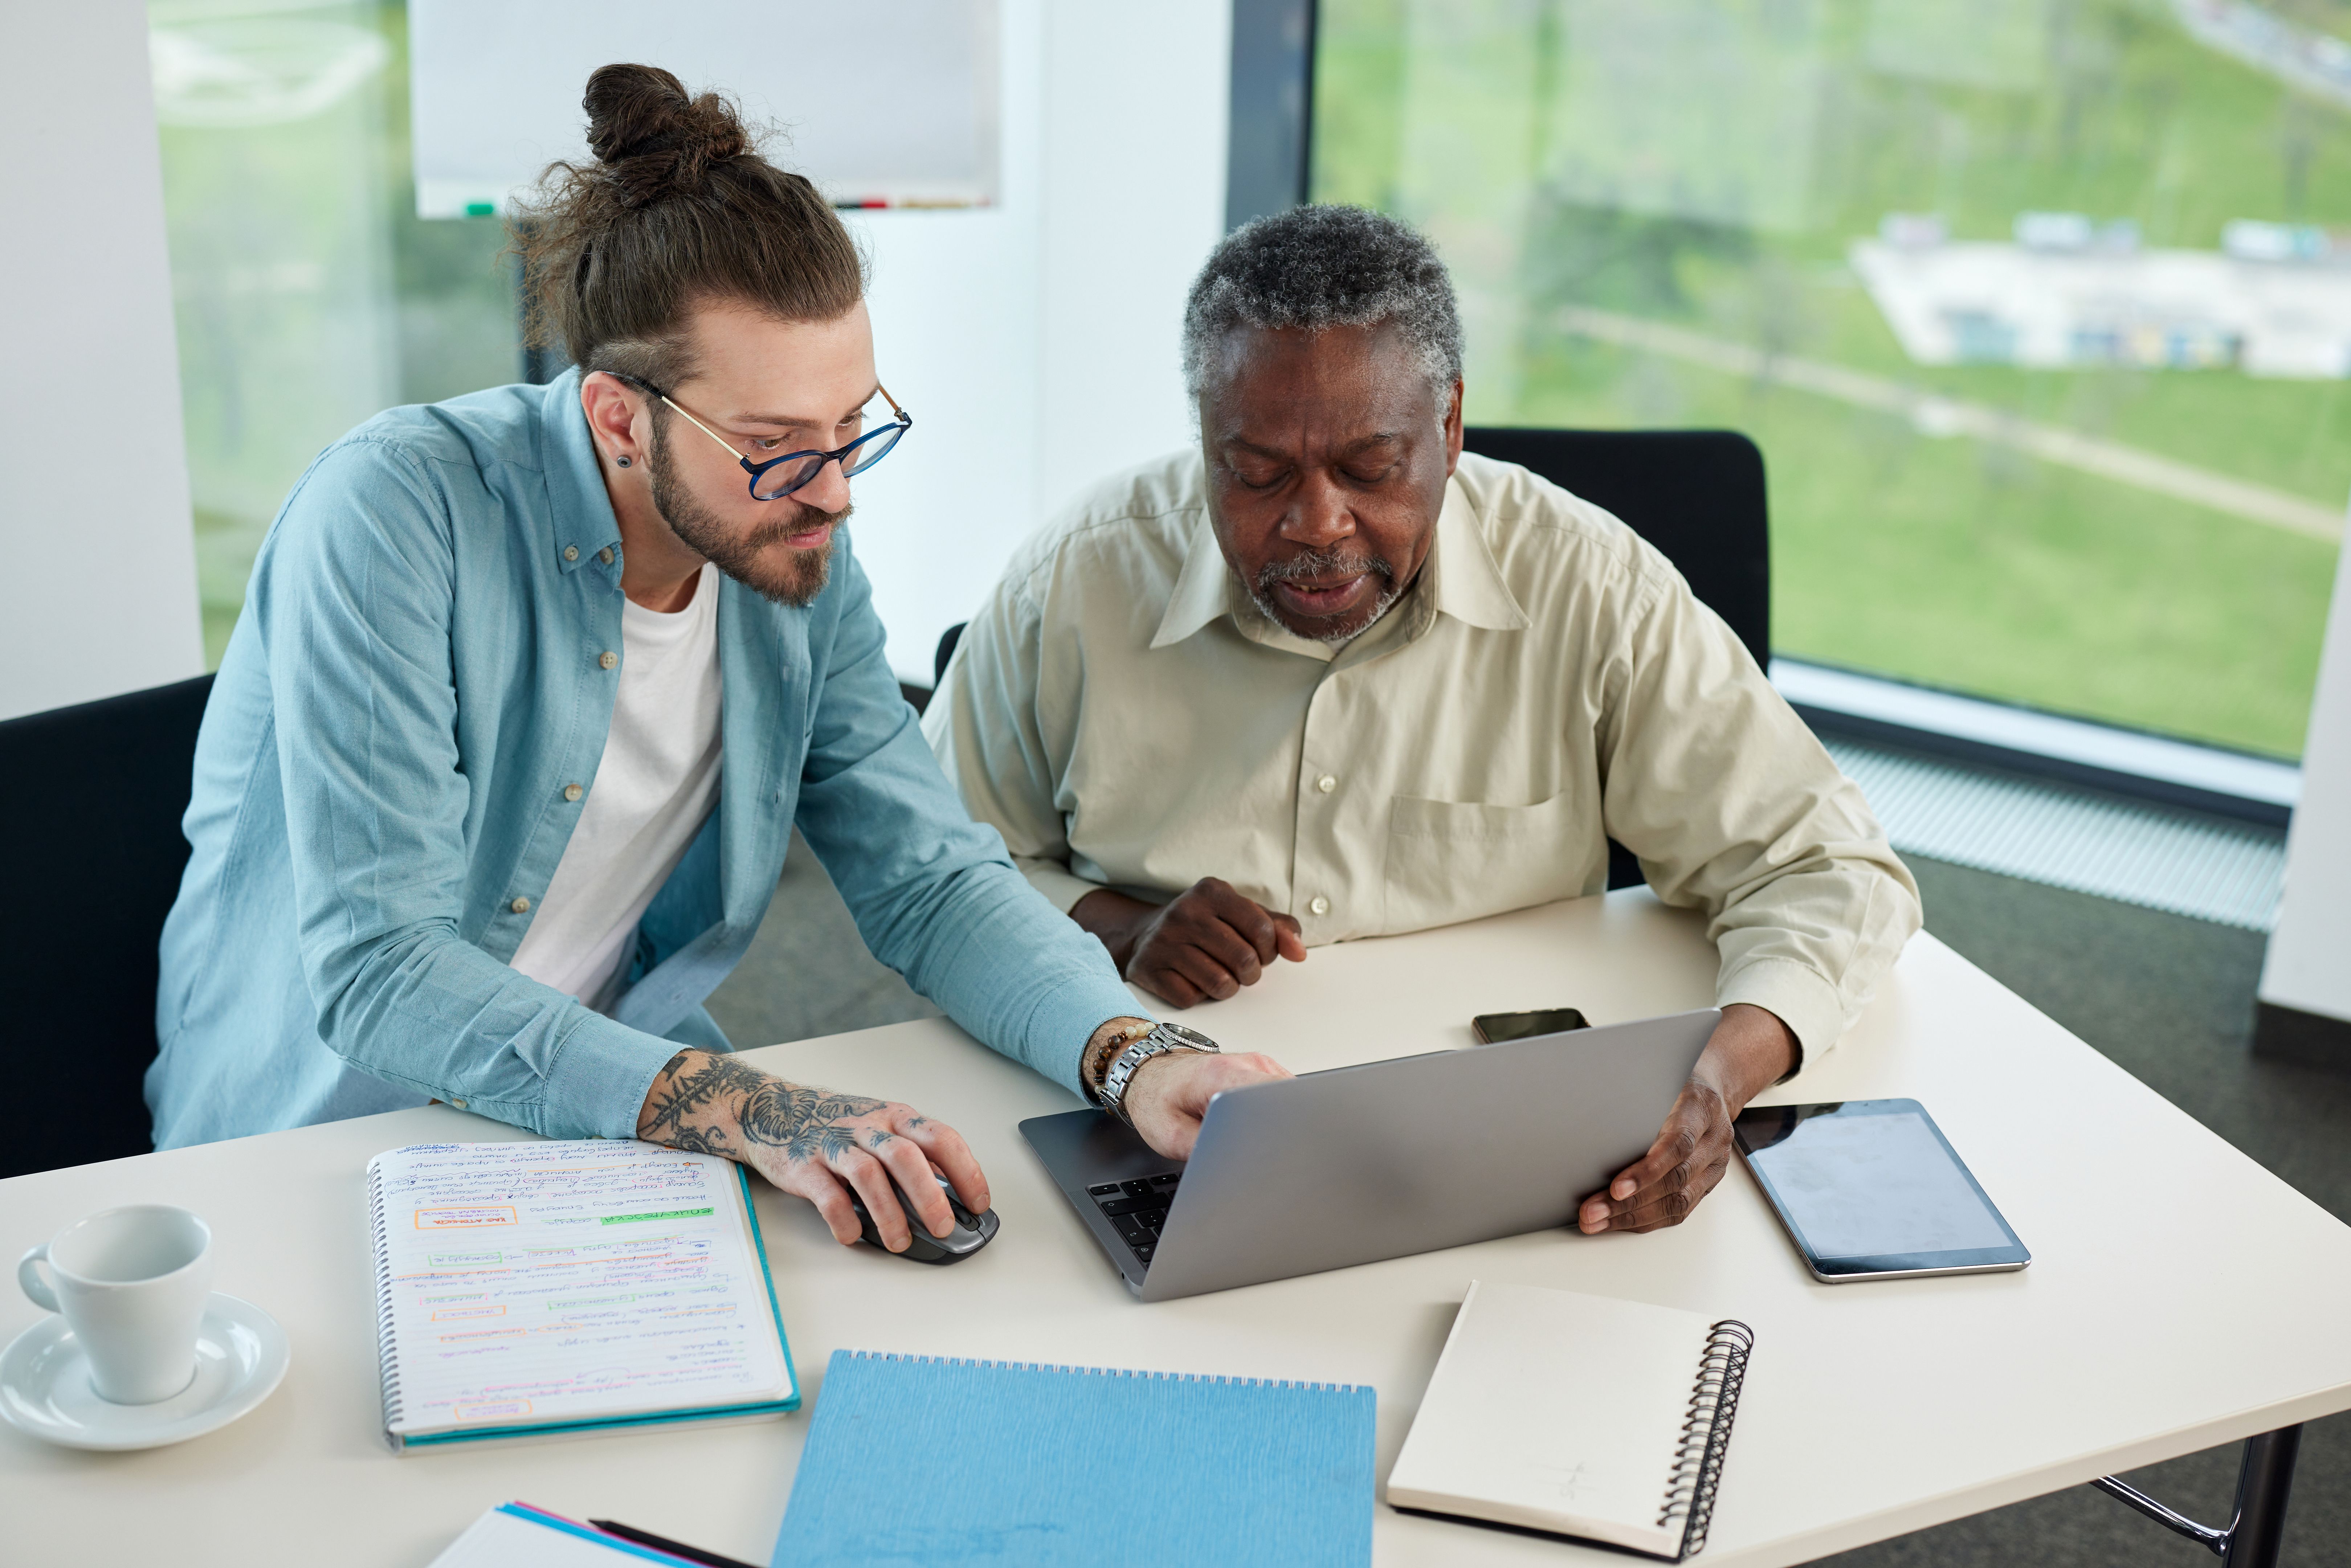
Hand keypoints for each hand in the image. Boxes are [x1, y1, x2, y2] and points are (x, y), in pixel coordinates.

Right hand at [636, 1050, 988, 1252]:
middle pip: (906, 1157)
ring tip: (900, 1242)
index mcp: (896, 1117)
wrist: (773, 1111)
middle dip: (929, 1196)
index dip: (965, 1171)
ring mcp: (834, 1144)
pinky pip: (828, 1195)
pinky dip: (844, 1219)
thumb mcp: (883, 1128)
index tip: (979, 1203)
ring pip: (869, 1175)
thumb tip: (952, 1197)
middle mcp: (868, 1127)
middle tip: (943, 1228)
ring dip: (890, 1214)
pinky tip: (853, 1235)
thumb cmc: (840, 1127)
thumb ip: (914, 1155)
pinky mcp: (804, 1166)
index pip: (941, 1138)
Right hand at [1071, 878, 1306, 1005]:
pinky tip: (1191, 980)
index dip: (1269, 949)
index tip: (1259, 950)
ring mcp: (1163, 941)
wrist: (1143, 935)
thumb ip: (1279, 928)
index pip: (1263, 929)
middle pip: (1244, 959)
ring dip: (1227, 988)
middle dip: (1251, 972)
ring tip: (1218, 975)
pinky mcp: (1148, 969)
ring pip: (1220, 984)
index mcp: (1212, 891)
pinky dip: (1198, 996)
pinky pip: (1191, 999)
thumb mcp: (1242, 915)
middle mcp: (1185, 911)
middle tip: (1241, 968)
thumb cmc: (1207, 927)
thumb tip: (1299, 953)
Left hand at [1121, 1049, 1293, 1158]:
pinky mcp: (1260, 1068)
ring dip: (1273, 1118)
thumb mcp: (1172, 1138)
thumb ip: (1207, 1151)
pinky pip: (1279, 1093)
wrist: (1149, 1074)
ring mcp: (1257, 1062)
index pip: (1274, 1095)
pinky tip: (1249, 1117)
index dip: (1284, 1123)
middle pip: (1286, 1098)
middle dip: (1278, 1127)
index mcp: (1222, 1076)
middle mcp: (1245, 1063)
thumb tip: (1237, 1165)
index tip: (1278, 1145)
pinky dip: (1270, 1110)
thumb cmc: (1156, 1099)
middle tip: (1252, 1143)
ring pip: (1285, 1097)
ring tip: (1243, 1126)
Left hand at [1577, 1004, 1795, 1234]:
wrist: (1713, 1086)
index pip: (1676, 1144)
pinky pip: (1679, 1210)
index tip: (1615, 1187)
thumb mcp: (1658, 1072)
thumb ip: (1632, 1091)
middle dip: (1628, 1202)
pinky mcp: (1707, 1183)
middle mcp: (1713, 1140)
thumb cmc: (1675, 1077)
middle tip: (1591, 1212)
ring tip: (1596, 1222)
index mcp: (1701, 1107)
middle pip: (1673, 1180)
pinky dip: (1646, 1220)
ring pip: (1676, 1202)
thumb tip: (1582, 1106)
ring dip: (1631, 1217)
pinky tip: (1618, 1222)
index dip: (1646, 1169)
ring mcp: (1714, 1165)